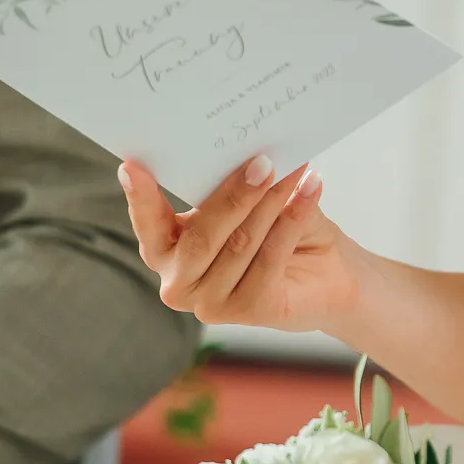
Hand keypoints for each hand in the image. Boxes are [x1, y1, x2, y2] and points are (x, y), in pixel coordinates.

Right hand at [120, 156, 361, 331]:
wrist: (331, 279)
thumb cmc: (282, 233)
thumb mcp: (252, 204)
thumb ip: (235, 186)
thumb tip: (243, 152)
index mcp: (167, 252)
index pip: (148, 225)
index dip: (140, 197)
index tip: (131, 166)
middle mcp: (180, 283)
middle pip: (201, 236)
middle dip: (233, 195)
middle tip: (262, 162)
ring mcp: (212, 303)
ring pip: (240, 244)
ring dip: (270, 201)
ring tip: (294, 169)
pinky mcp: (251, 311)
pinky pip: (272, 257)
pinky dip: (294, 219)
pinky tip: (310, 190)